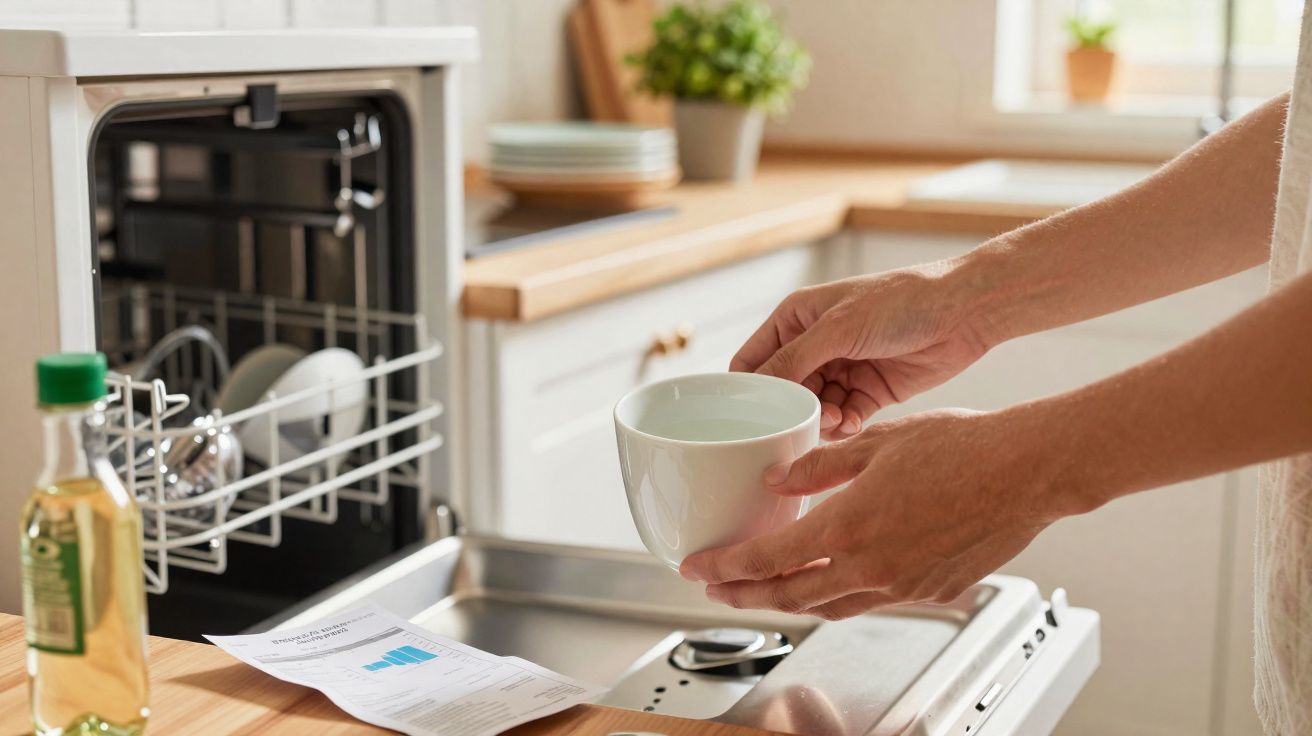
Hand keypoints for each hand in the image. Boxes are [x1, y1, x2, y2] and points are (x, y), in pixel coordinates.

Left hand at [679, 408, 1072, 618]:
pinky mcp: (932, 591)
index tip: (698, 569)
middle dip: (747, 596)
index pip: (766, 561)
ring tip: (768, 588)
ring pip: (831, 605)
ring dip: (793, 599)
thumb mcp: (878, 443)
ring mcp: (903, 586)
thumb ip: (819, 466)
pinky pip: (872, 600)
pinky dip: (843, 592)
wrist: (1030, 471)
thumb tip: (777, 479)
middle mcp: (871, 568)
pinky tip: (836, 576)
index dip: (724, 569)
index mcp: (848, 529)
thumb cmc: (964, 448)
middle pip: (791, 597)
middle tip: (718, 590)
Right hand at [732, 266, 992, 439]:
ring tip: (837, 415)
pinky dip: (844, 425)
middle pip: (783, 392)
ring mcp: (841, 370)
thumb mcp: (838, 328)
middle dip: (791, 409)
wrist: (963, 313)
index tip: (750, 416)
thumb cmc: (901, 302)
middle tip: (809, 415)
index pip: (752, 360)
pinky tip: (854, 420)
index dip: (747, 389)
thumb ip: (794, 359)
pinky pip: (842, 419)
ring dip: (820, 419)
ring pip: (812, 410)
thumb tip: (758, 389)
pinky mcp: (867, 392)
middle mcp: (814, 345)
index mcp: (796, 319)